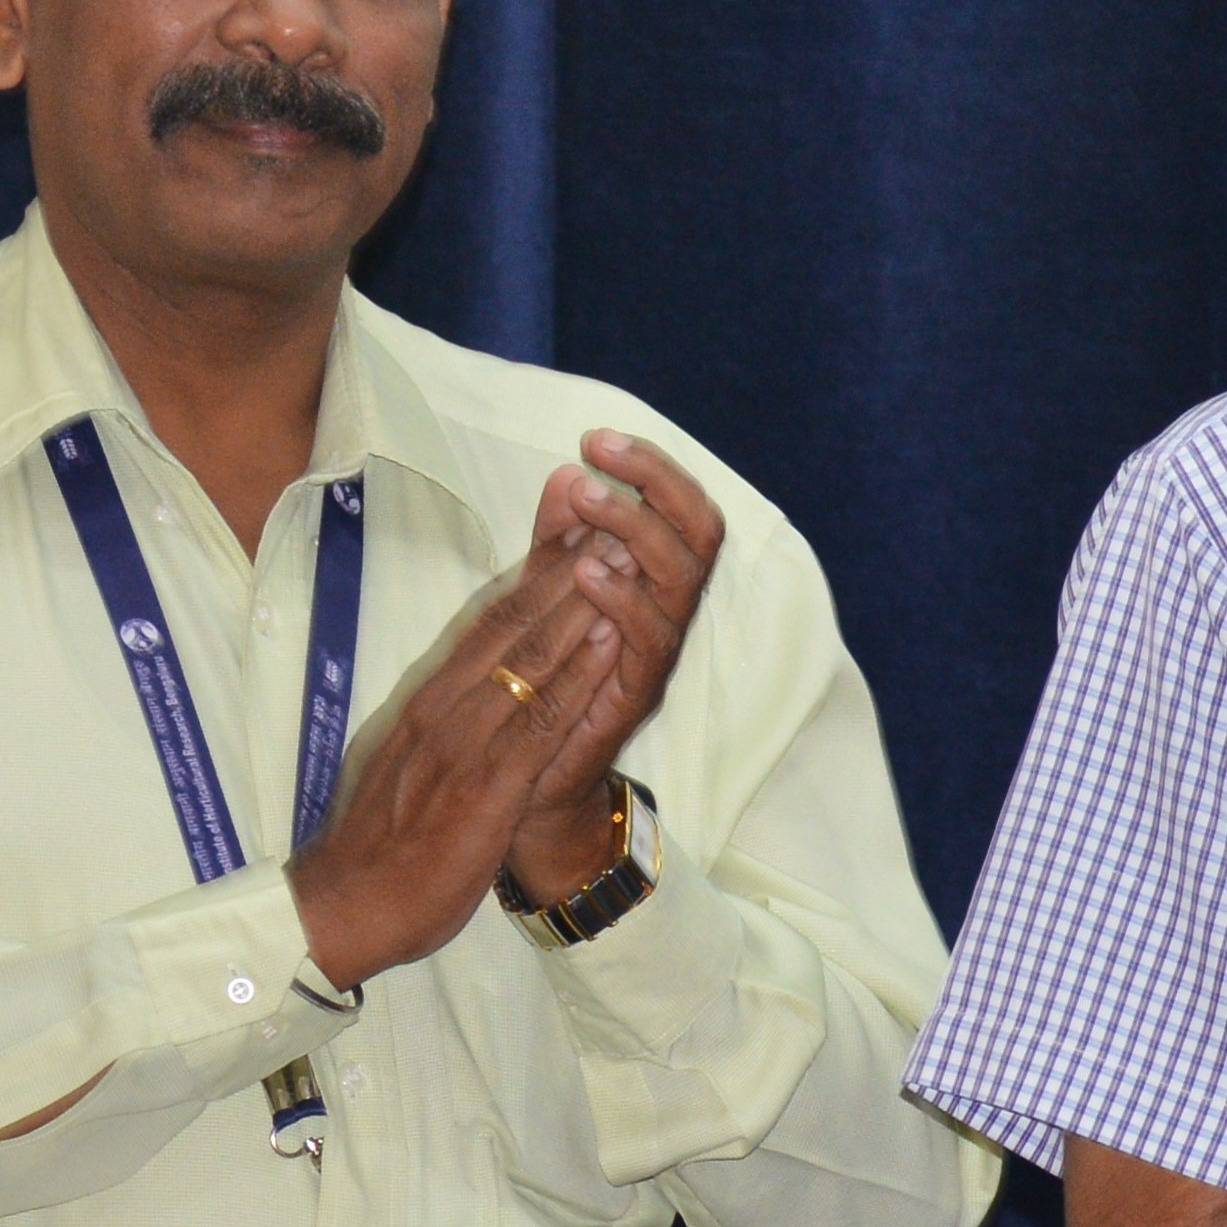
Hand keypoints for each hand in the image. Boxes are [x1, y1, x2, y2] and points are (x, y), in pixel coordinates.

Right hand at [291, 554, 624, 986]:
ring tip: (623, 550)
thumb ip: (441, 722)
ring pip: (527, 657)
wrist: (343, 907)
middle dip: (563, 564)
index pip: (486, 622)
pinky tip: (610, 641)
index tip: (573, 526)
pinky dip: (577, 676)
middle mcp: (442, 706)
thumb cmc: (381, 844)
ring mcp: (461, 742)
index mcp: (428, 700)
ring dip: (580, 602)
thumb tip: (467, 693)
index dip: (534, 571)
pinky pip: (537, 719)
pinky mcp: (483, 786)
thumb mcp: (412, 764)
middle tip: (610, 509)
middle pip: (509, 621)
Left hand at [496, 432, 723, 909]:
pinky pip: (648, 643)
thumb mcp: (546, 598)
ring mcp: (653, 659)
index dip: (652, 471)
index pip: (681, 513)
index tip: (597, 439)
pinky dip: (623, 600)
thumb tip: (568, 472)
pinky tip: (588, 569)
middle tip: (601, 453)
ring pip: (680, 582)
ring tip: (590, 499)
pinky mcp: (632, 699)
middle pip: (700, 536)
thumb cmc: (539, 689)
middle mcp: (665, 617)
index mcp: (648, 587)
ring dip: (636, 532)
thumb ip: (558, 542)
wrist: (526, 788)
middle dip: (655, 485)